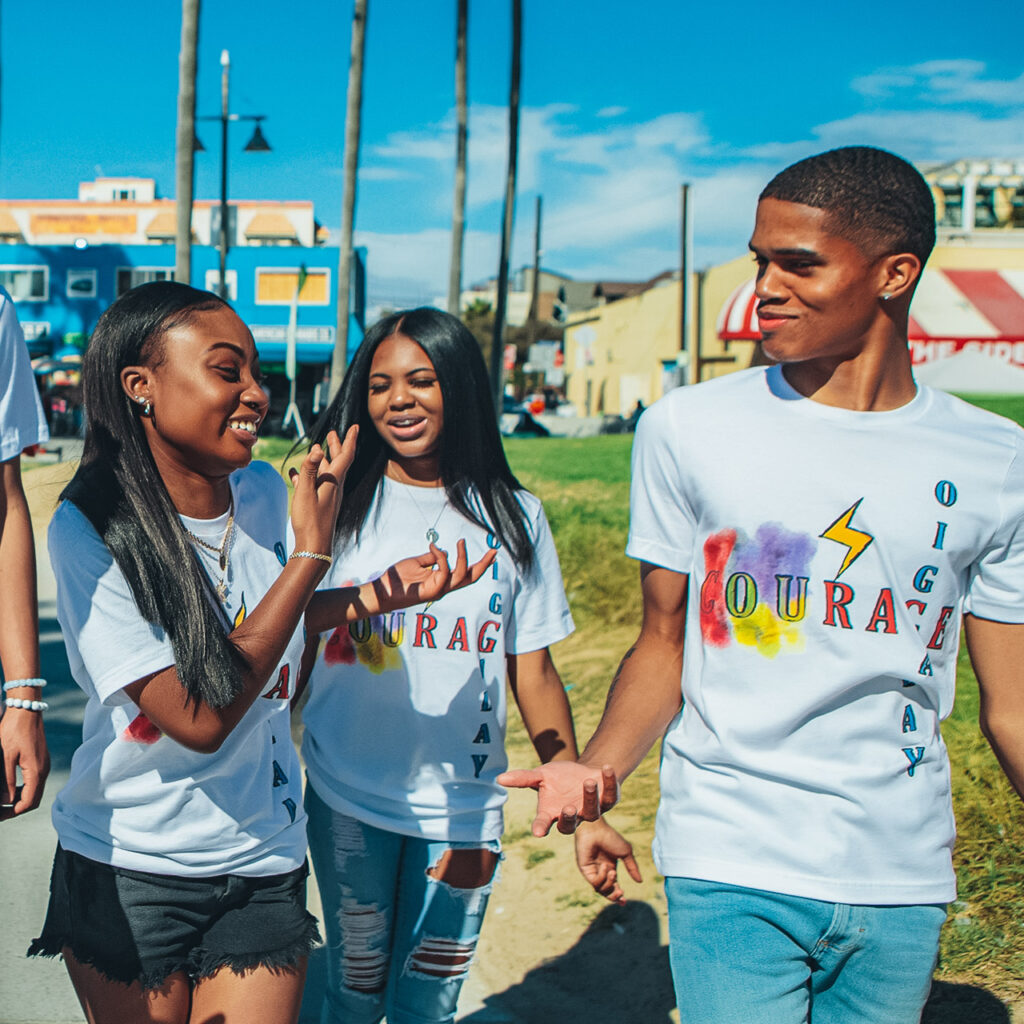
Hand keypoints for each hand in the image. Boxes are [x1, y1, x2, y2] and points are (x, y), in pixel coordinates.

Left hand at [0, 708, 49, 820]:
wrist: (26, 710)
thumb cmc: (13, 731)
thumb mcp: (5, 757)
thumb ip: (5, 781)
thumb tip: (6, 802)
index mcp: (36, 771)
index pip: (28, 802)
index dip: (12, 812)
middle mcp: (43, 769)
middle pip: (34, 799)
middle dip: (16, 809)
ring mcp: (43, 764)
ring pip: (35, 791)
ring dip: (20, 800)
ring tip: (2, 803)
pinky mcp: (41, 759)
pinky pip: (34, 782)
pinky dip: (23, 790)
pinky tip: (10, 789)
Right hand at [289, 427, 357, 554]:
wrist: (315, 547)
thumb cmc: (311, 520)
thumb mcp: (306, 492)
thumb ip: (310, 470)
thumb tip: (318, 450)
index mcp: (334, 481)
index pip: (346, 455)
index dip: (350, 439)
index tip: (355, 426)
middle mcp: (334, 486)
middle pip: (338, 462)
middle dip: (336, 446)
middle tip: (332, 433)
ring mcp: (328, 496)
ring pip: (326, 473)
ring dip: (321, 460)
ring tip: (316, 449)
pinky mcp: (320, 504)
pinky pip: (314, 485)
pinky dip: (307, 476)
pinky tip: (295, 474)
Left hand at [371, 540, 496, 610]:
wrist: (384, 590)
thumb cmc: (398, 577)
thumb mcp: (417, 562)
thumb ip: (431, 558)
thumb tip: (444, 550)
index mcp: (443, 580)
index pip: (466, 574)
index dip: (480, 565)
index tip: (492, 553)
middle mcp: (444, 587)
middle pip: (471, 578)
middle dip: (484, 566)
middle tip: (494, 552)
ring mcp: (439, 590)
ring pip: (461, 576)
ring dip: (463, 557)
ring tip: (460, 541)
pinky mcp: (431, 591)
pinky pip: (443, 572)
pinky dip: (440, 557)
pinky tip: (433, 547)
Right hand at [497, 761, 618, 835]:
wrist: (584, 772)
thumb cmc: (559, 778)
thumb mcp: (541, 776)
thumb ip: (523, 778)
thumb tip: (499, 778)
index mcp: (553, 813)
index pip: (544, 823)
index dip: (540, 828)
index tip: (537, 832)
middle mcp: (572, 815)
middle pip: (570, 826)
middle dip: (568, 817)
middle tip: (567, 807)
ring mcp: (591, 810)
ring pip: (592, 812)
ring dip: (590, 796)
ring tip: (588, 782)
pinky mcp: (608, 800)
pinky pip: (610, 795)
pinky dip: (609, 782)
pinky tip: (606, 769)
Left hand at [575, 818, 641, 904]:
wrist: (596, 829)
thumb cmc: (611, 837)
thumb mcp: (625, 853)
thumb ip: (632, 867)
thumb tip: (640, 881)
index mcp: (610, 868)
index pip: (614, 887)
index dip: (618, 896)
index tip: (624, 902)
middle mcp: (601, 872)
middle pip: (607, 893)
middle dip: (614, 896)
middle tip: (621, 892)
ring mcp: (592, 872)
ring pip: (601, 890)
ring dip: (609, 884)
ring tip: (612, 872)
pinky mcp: (585, 871)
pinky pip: (595, 882)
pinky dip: (602, 877)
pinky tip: (604, 867)